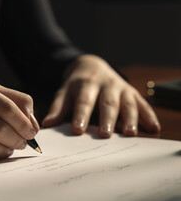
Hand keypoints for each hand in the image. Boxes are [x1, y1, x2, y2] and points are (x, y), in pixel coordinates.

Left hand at [42, 54, 160, 136]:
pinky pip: (142, 104)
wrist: (91, 65)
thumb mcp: (64, 92)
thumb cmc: (76, 84)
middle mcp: (105, 85)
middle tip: (104, 135)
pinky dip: (149, 116)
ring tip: (130, 134)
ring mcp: (120, 88)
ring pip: (126, 103)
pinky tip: (154, 128)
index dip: (80, 116)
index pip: (83, 102)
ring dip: (129, 119)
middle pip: (107, 103)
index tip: (78, 130)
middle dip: (106, 119)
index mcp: (85, 85)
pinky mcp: (132, 92)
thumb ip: (57, 108)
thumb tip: (46, 124)